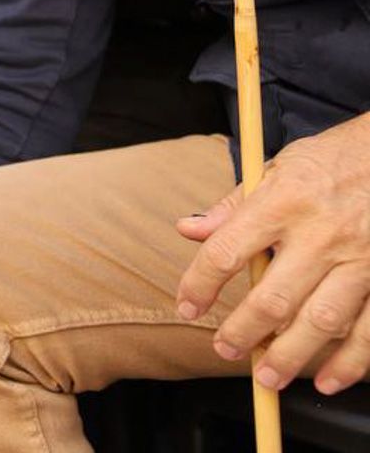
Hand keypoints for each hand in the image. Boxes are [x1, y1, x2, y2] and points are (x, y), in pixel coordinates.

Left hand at [175, 112, 369, 394]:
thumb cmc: (335, 160)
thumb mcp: (280, 167)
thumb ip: (234, 205)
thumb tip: (188, 230)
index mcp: (282, 202)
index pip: (226, 251)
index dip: (200, 284)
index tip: (188, 306)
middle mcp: (321, 235)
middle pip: (273, 298)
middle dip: (244, 333)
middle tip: (225, 350)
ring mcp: (361, 260)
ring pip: (320, 323)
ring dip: (290, 356)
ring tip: (268, 376)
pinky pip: (369, 331)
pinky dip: (349, 363)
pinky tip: (327, 379)